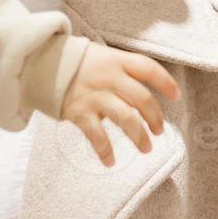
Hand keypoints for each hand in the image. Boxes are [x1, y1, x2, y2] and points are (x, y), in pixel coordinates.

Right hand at [61, 42, 180, 165]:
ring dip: (139, 136)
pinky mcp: (79, 112)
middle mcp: (108, 77)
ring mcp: (94, 95)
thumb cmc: (77, 63)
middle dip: (155, 118)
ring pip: (126, 118)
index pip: (148, 69)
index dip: (166, 82)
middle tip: (159, 131)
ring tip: (146, 148)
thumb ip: (122, 72)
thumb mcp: (102, 57)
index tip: (176, 96)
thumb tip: (142, 98)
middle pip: (142, 98)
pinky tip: (111, 161)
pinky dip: (106, 151)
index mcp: (116, 61)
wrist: (41, 64)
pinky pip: (98, 136)